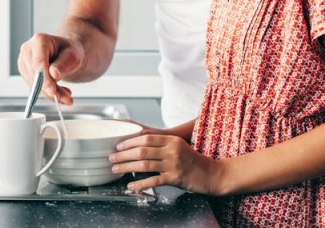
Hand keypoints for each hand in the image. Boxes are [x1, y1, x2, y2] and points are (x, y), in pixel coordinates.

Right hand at [17, 33, 83, 104]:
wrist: (66, 53)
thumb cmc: (69, 51)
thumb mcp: (73, 55)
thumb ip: (63, 64)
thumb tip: (53, 75)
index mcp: (39, 40)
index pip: (39, 62)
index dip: (45, 78)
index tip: (52, 91)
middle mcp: (28, 49)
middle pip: (35, 75)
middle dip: (51, 89)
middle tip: (67, 98)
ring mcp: (24, 61)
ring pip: (34, 84)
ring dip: (50, 93)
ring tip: (66, 95)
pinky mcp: (25, 72)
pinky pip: (34, 87)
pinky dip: (47, 93)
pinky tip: (59, 92)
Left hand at [108, 134, 223, 194]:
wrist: (213, 174)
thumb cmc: (193, 161)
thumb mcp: (179, 147)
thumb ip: (162, 146)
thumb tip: (139, 148)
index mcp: (171, 140)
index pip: (146, 138)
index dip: (129, 141)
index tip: (118, 146)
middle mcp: (171, 150)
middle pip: (142, 150)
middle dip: (123, 155)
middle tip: (112, 158)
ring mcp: (173, 164)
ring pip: (144, 165)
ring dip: (127, 167)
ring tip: (116, 169)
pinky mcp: (175, 178)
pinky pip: (153, 181)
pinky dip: (140, 184)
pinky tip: (131, 186)